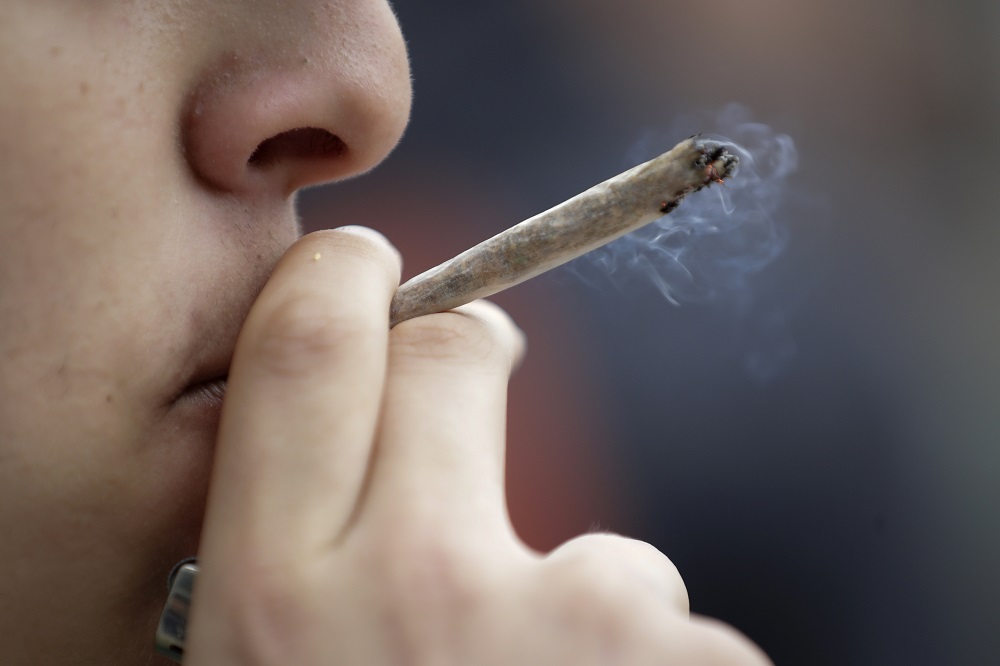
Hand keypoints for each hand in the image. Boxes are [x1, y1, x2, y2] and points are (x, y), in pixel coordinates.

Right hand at [185, 227, 769, 664]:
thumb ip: (279, 579)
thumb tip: (323, 475)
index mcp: (276, 606)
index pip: (306, 354)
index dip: (340, 282)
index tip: (365, 271)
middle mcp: (417, 591)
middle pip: (456, 356)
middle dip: (467, 352)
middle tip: (475, 378)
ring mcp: (575, 621)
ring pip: (599, 546)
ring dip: (579, 607)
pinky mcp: (697, 660)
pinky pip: (675, 638)